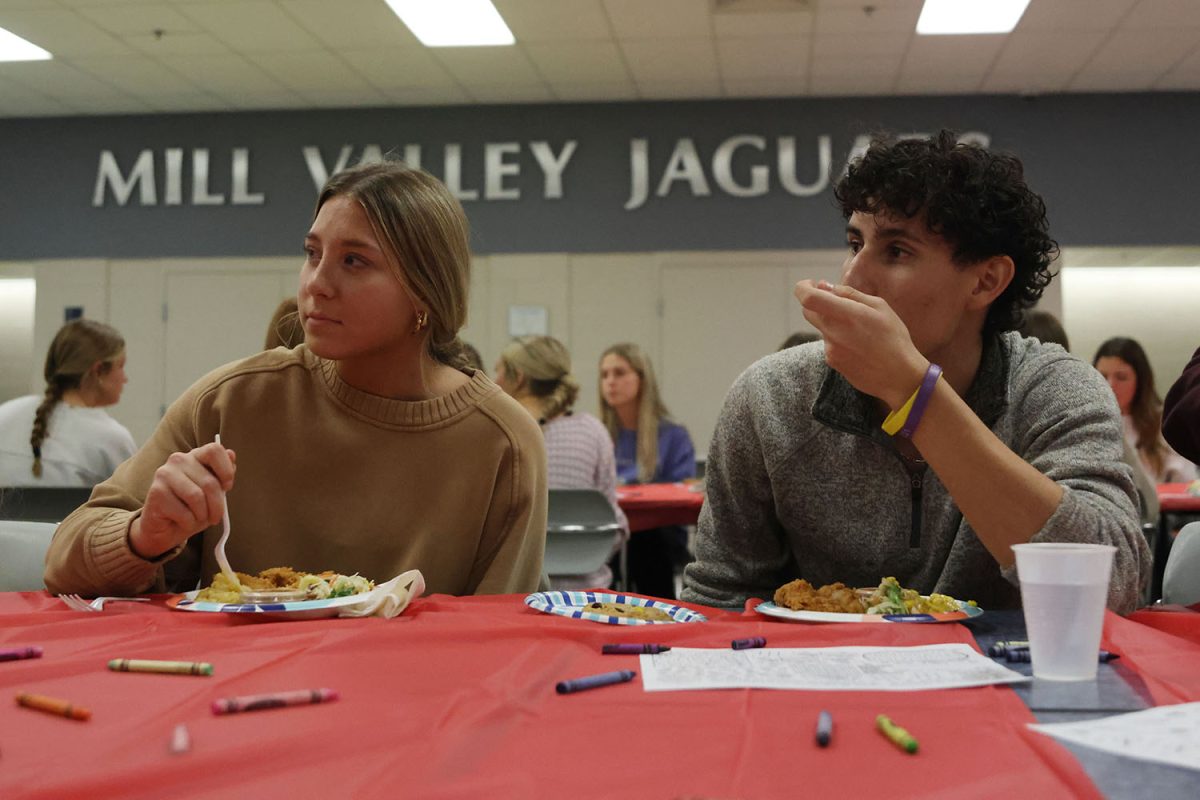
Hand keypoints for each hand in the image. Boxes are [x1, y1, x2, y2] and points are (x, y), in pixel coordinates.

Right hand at [130, 442, 235, 558]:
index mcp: (195, 456)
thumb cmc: (192, 509)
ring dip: (202, 515)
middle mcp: (178, 460)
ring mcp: (165, 474)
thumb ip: (223, 475)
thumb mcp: (213, 493)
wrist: (165, 529)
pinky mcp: (156, 492)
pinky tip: (183, 522)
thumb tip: (231, 454)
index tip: (227, 487)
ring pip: (196, 497)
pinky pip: (184, 512)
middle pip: (209, 482)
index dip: (226, 470)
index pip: (214, 450)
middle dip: (217, 506)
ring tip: (198, 519)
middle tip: (216, 518)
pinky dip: (189, 523)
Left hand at [793, 279, 927, 408]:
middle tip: (834, 301)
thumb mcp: (879, 307)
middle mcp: (833, 332)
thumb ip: (850, 294)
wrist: (899, 376)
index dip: (803, 288)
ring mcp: (830, 349)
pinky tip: (859, 345)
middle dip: (816, 302)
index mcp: (846, 314)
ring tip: (860, 330)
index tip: (811, 284)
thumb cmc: (894, 338)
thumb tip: (827, 287)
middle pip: (808, 311)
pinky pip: (829, 344)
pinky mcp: (832, 362)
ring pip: (822, 328)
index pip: (807, 298)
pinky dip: (838, 339)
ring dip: (832, 322)